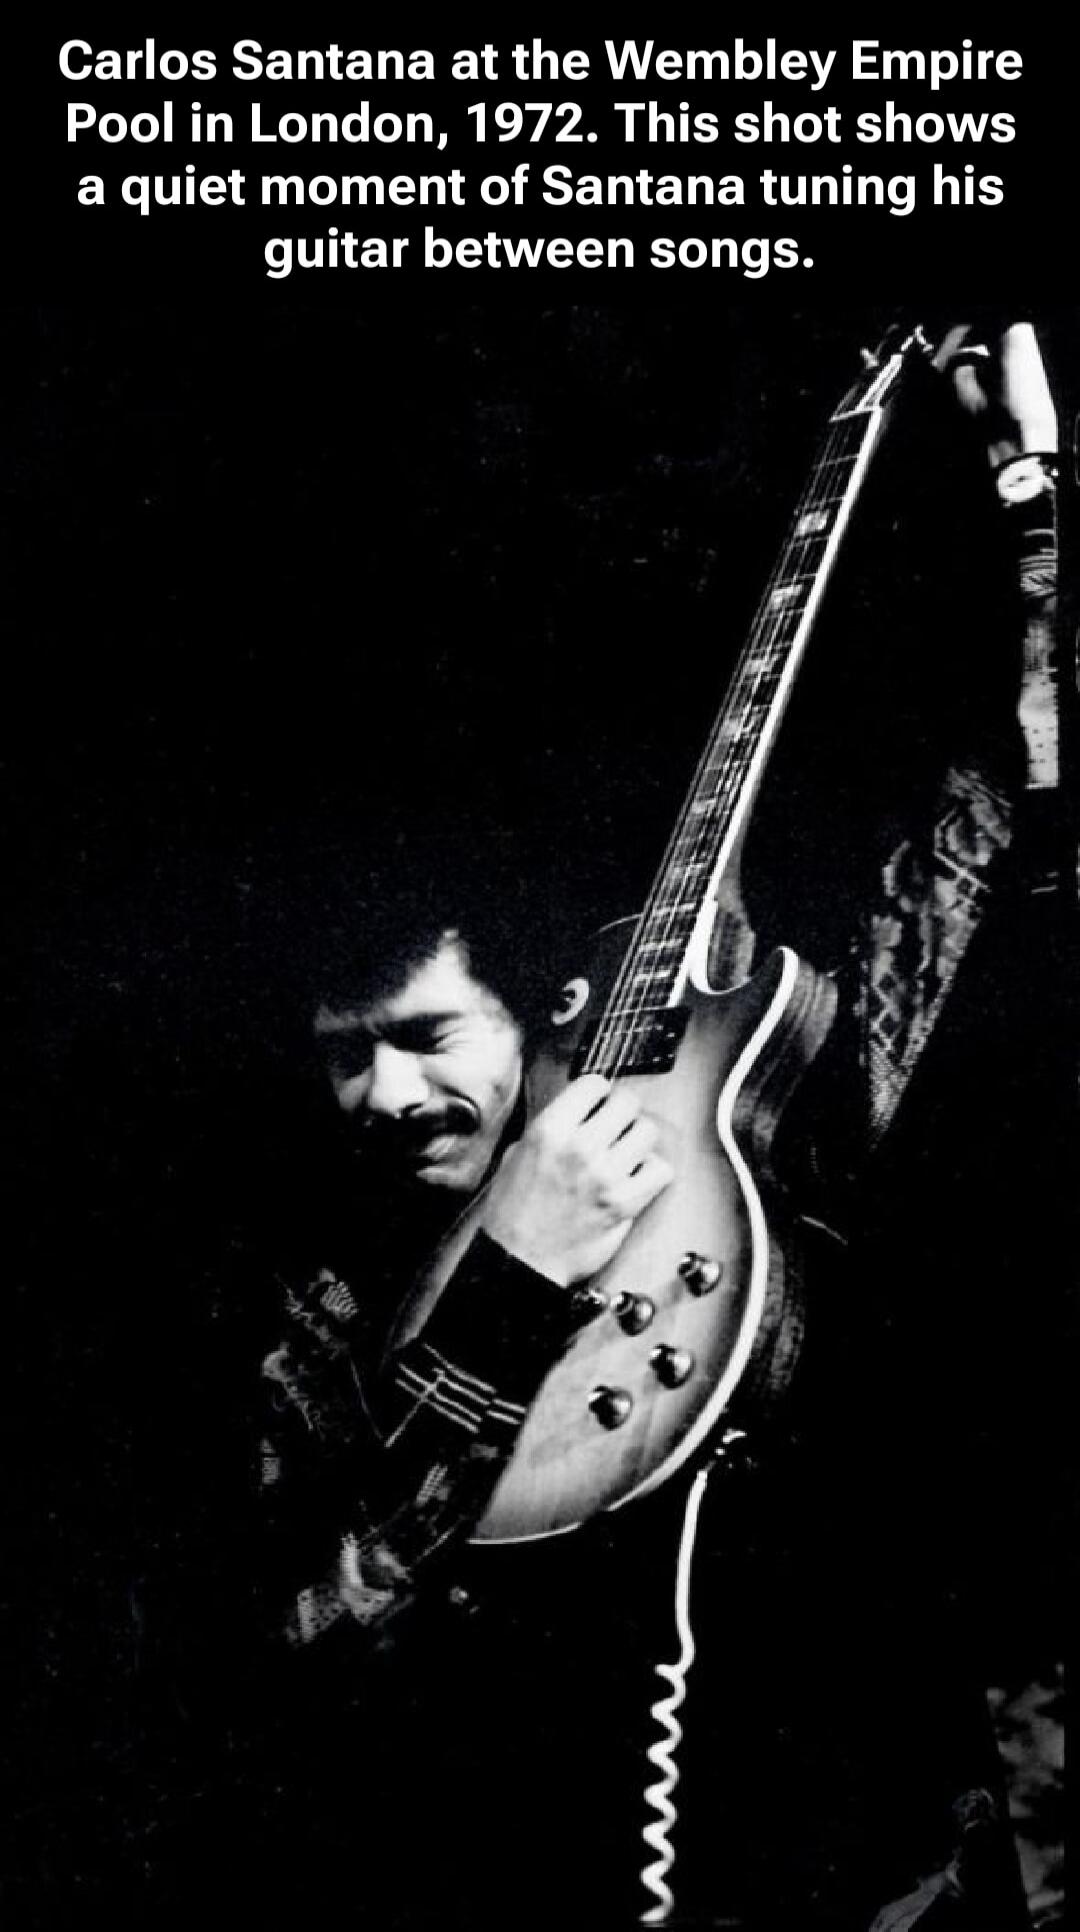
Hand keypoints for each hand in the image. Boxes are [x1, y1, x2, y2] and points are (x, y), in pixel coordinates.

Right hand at [480, 1075, 672, 1286]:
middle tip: (615, 1127)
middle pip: (627, 1103)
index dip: (598, 1092)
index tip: (598, 1102)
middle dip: (622, 1113)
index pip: (594, 1083)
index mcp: (549, 1130)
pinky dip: (652, 1172)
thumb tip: (579, 1111)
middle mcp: (579, 1148)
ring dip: (638, 1141)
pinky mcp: (624, 1204)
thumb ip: (552, 1128)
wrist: (519, 1260)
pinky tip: (635, 1177)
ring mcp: (605, 1176)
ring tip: (625, 1153)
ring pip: (647, 1132)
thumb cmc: (513, 1213)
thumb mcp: (517, 1154)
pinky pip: (660, 1170)